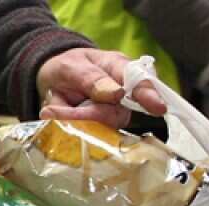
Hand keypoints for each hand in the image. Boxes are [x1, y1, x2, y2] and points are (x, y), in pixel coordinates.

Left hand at [36, 48, 166, 126]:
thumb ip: (93, 79)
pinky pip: (89, 136)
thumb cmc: (69, 67)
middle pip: (116, 114)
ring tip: (51, 109)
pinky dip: (69, 128)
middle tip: (52, 111)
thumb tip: (118, 94)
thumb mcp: (73, 66)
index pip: (141, 83)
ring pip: (101, 128)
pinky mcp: (102, 130)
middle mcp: (123, 95)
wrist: (52, 80)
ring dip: (73, 122)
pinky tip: (55, 114)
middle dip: (85, 115)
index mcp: (120, 69)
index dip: (149, 96)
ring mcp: (113, 114)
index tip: (158, 107)